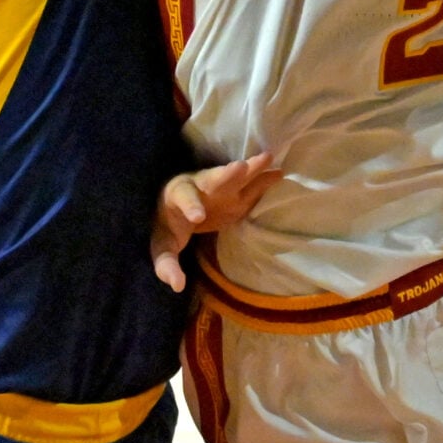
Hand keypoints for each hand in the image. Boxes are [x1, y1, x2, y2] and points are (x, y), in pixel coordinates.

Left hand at [150, 151, 283, 291]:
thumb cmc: (168, 227)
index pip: (183, 199)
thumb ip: (167, 265)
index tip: (198, 217)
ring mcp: (222, 187)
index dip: (191, 206)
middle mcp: (201, 186)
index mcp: (177, 196)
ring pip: (236, 176)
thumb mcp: (163, 247)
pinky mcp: (237, 193)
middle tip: (239, 168)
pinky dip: (265, 178)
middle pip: (213, 178)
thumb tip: (178, 285)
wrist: (178, 210)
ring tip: (268, 157)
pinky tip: (280, 172)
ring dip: (252, 168)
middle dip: (227, 174)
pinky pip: (252, 184)